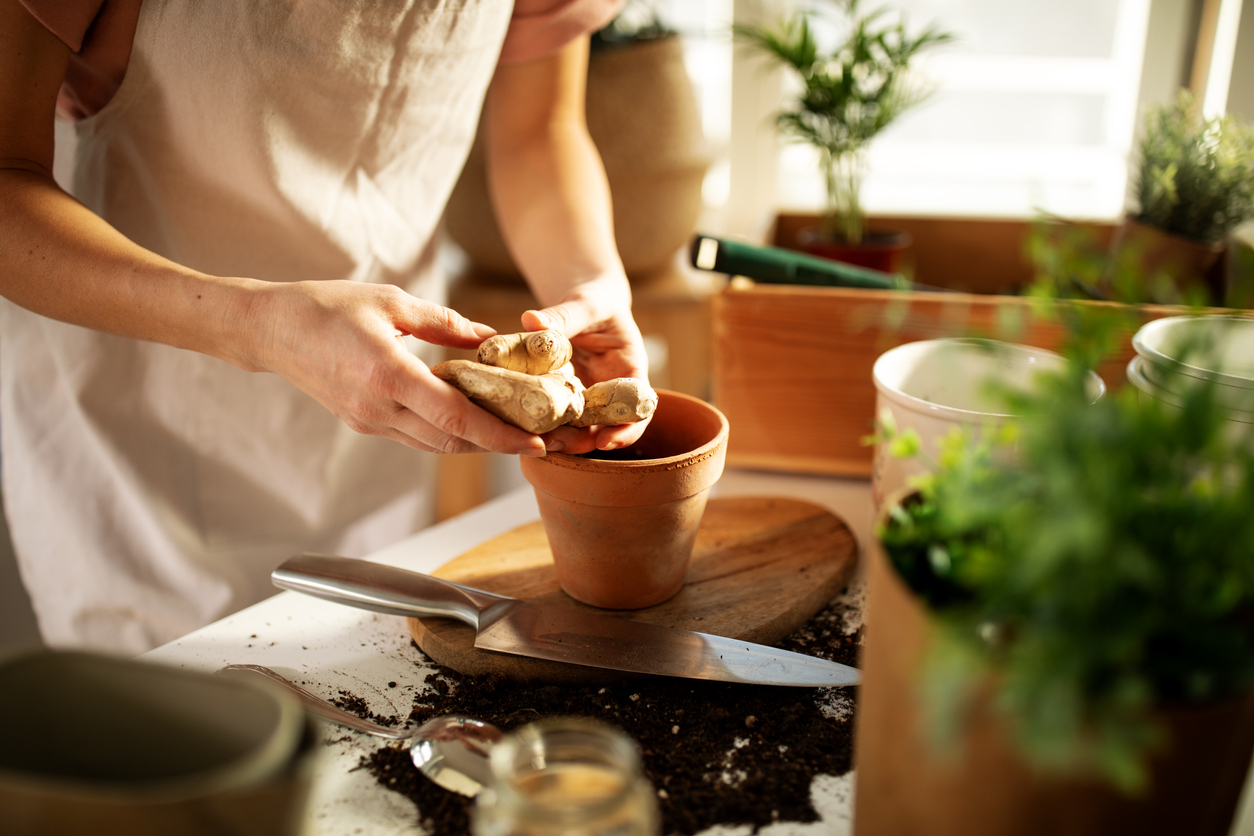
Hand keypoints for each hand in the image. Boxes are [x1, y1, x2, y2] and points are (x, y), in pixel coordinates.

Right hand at [244, 280, 547, 455]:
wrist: (269, 330)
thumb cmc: (327, 307)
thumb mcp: (392, 302)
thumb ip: (445, 323)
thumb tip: (490, 336)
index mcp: (388, 376)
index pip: (456, 417)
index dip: (500, 435)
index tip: (535, 441)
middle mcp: (378, 408)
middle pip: (452, 441)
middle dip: (498, 445)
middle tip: (538, 440)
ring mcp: (369, 421)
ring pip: (435, 445)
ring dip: (476, 443)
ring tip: (514, 432)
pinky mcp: (364, 423)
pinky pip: (416, 437)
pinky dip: (448, 433)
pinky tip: (472, 420)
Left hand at [521, 275, 651, 454]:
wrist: (584, 304)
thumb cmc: (596, 301)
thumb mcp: (585, 304)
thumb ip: (563, 315)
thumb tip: (531, 321)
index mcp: (630, 370)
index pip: (639, 408)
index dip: (626, 429)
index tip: (605, 441)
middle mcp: (611, 390)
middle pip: (604, 426)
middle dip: (582, 440)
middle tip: (556, 444)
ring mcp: (587, 397)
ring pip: (578, 426)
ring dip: (559, 436)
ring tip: (534, 439)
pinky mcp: (564, 396)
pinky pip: (555, 413)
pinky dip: (540, 420)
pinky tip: (520, 424)